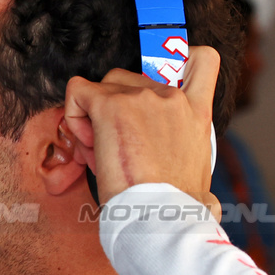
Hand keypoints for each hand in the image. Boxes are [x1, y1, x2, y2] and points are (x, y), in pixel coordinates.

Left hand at [62, 46, 219, 210]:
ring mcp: (141, 98)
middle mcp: (172, 97)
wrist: (160, 215)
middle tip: (116, 147)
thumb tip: (194, 185)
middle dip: (116, 109)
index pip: (201, 60)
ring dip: (94, 116)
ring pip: (102, 87)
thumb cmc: (172, 204)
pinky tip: (86, 144)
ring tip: (101, 153)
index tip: (154, 87)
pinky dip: (73, 114)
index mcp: (197, 112)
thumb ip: (186, 152)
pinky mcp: (111, 106)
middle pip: (130, 79)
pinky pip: (77, 91)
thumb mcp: (196, 170)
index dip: (177, 59)